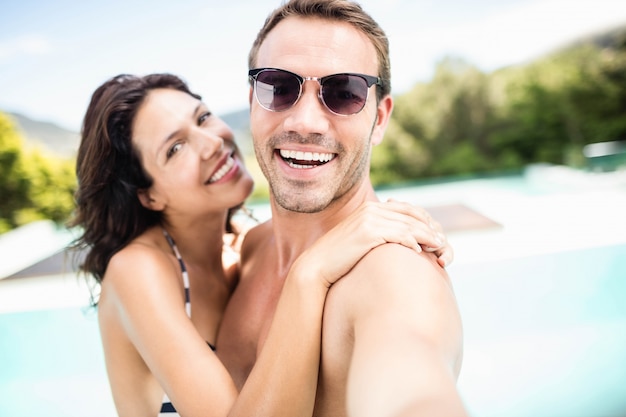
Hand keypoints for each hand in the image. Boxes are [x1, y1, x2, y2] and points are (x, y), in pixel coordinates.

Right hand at [291, 200, 452, 287]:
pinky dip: (412, 242)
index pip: (407, 209)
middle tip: (442, 243)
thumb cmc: (339, 258)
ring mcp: (369, 219)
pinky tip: (418, 252)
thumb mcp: (360, 240)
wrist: (317, 266)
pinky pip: (399, 235)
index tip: (436, 234)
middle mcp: (371, 209)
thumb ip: (377, 234)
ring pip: (409, 225)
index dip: (425, 220)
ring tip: (438, 248)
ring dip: (427, 237)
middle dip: (430, 228)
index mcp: (371, 208)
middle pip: (412, 215)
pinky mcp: (368, 232)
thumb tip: (396, 240)